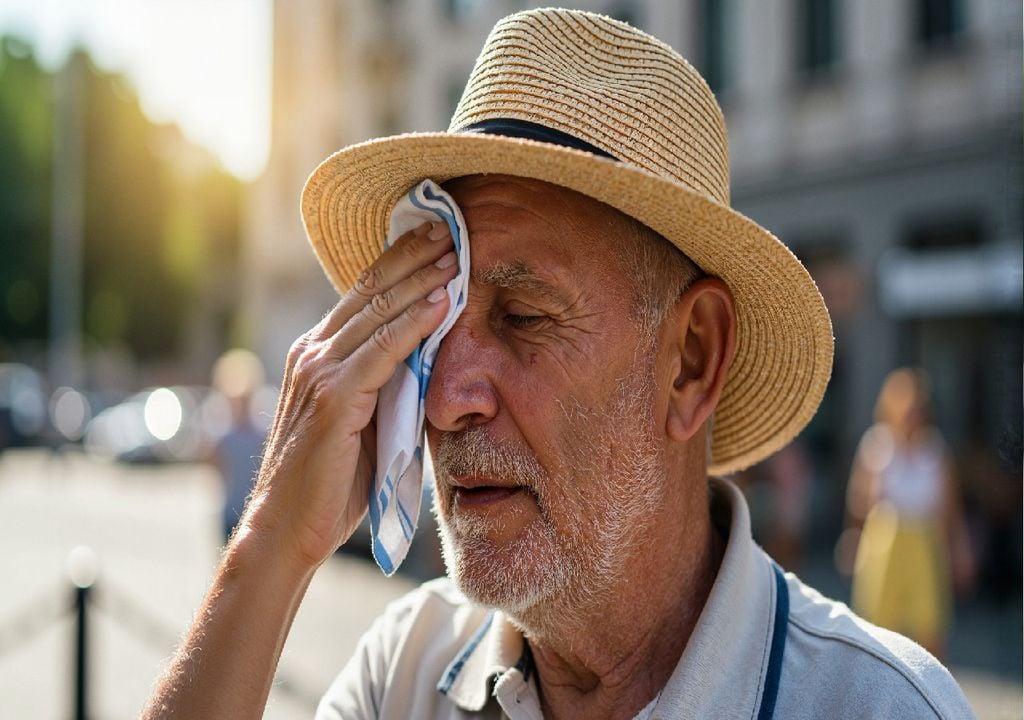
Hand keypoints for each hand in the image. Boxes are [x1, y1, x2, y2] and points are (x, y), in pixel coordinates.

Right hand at [239, 220, 456, 571]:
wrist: (286, 529)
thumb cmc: (328, 482)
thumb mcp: (362, 419)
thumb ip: (386, 383)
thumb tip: (427, 357)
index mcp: (318, 354)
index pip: (364, 295)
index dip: (399, 262)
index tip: (436, 238)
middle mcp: (313, 352)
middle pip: (370, 290)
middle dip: (413, 255)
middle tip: (452, 225)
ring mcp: (320, 372)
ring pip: (378, 312)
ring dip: (421, 279)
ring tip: (456, 251)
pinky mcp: (333, 398)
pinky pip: (381, 351)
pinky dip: (414, 324)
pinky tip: (442, 302)